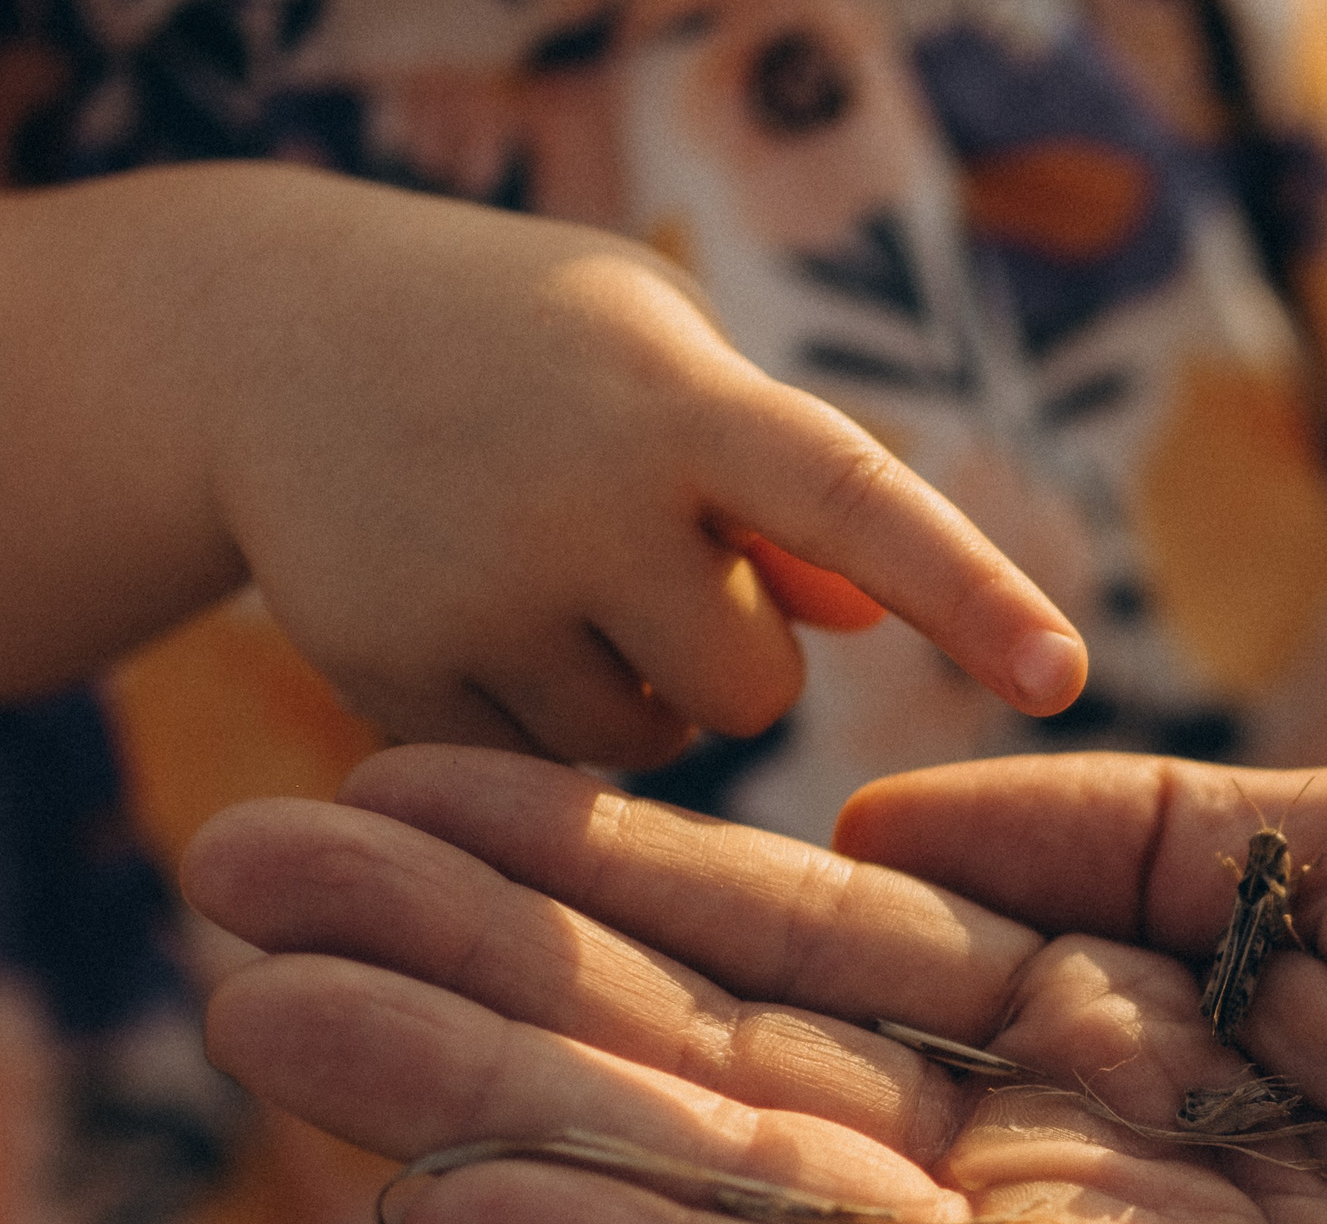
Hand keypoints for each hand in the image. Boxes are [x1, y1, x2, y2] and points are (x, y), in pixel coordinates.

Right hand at [181, 745, 1326, 1223]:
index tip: (412, 780)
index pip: (804, 935)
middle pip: (718, 1059)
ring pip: (739, 1190)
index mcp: (1112, 1024)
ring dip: (495, 1102)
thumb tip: (892, 802)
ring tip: (276, 1009)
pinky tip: (467, 1189)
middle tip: (241, 885)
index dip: (603, 861)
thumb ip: (1119, 832)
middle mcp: (1056, 1166)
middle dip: (480, 972)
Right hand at [200, 168, 1082, 765]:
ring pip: (647, 746)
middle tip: (650, 562)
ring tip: (550, 578)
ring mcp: (475, 593)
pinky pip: (542, 781)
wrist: (262, 339)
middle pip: (753, 687)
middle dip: (730, 652)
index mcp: (676, 394)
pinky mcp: (390, 675)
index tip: (1064, 671)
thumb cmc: (525, 345)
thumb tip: (860, 616)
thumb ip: (777, 478)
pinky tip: (479, 619)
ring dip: (634, 695)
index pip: (852, 497)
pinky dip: (539, 728)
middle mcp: (577, 495)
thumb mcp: (659, 353)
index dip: (966, 587)